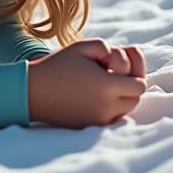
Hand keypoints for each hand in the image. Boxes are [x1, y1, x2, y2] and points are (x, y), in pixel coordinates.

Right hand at [27, 39, 147, 127]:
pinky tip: (96, 91)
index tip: (111, 60)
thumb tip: (122, 61)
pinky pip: (113, 116)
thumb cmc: (57, 66)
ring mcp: (100, 120)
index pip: (139, 84)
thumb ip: (109, 48)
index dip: (132, 69)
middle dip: (129, 81)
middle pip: (136, 98)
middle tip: (108, 68)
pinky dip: (111, 105)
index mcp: (106, 87)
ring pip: (126, 108)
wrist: (33, 92)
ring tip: (102, 79)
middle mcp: (107, 108)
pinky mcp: (92, 126)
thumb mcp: (83, 46)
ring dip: (121, 94)